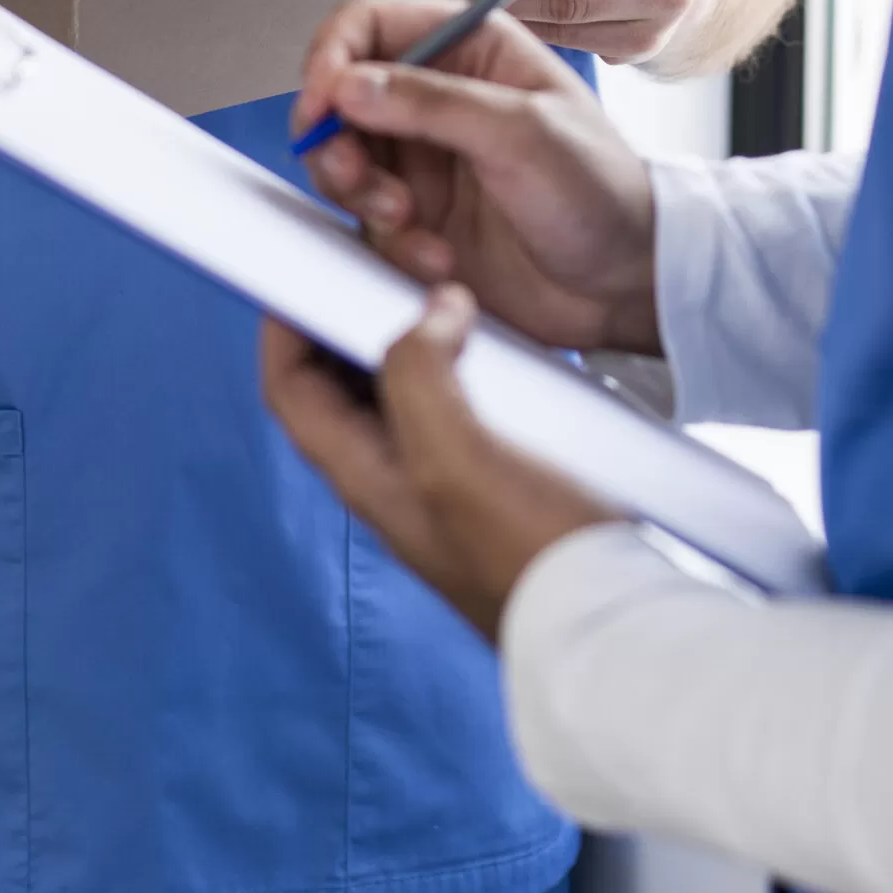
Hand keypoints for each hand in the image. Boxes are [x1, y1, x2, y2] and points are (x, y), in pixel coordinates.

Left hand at [262, 285, 612, 640]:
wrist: (607, 624)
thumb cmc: (528, 557)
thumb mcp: (457, 459)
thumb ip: (420, 379)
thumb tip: (428, 314)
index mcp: (367, 476)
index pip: (292, 392)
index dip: (284, 328)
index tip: (303, 269)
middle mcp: (396, 479)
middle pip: (342, 386)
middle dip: (351, 321)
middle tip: (384, 270)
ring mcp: (444, 482)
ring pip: (403, 392)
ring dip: (413, 339)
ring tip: (443, 294)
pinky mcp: (493, 481)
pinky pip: (458, 407)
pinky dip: (464, 365)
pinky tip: (501, 347)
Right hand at [292, 0, 660, 352]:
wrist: (621, 285)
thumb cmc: (600, 192)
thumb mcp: (524, 135)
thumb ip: (433, 104)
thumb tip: (348, 84)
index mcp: (473, 48)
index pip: (374, 22)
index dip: (334, 53)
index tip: (321, 100)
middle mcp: (438, 96)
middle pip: (342, 93)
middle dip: (336, 137)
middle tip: (354, 173)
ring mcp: (422, 158)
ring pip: (342, 158)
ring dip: (358, 191)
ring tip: (405, 219)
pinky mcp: (415, 216)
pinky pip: (364, 220)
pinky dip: (386, 240)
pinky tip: (436, 258)